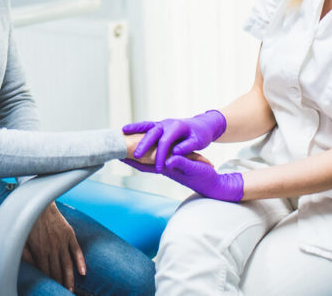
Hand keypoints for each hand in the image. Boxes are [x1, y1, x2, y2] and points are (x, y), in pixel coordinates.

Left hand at [22, 203, 84, 291]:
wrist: (38, 202)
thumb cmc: (27, 221)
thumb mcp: (21, 239)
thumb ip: (26, 255)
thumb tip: (31, 267)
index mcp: (39, 251)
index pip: (46, 272)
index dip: (49, 281)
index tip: (51, 289)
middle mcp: (52, 248)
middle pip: (57, 271)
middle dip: (59, 283)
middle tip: (62, 292)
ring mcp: (62, 241)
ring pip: (68, 264)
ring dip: (70, 278)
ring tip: (71, 289)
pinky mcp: (69, 233)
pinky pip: (77, 250)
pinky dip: (80, 262)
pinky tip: (83, 272)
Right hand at [122, 109, 226, 170]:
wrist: (205, 123)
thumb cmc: (202, 133)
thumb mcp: (199, 141)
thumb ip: (187, 147)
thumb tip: (176, 153)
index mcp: (177, 127)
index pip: (165, 142)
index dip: (161, 155)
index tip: (159, 168)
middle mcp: (167, 124)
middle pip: (151, 133)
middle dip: (142, 145)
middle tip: (133, 156)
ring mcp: (162, 124)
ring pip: (146, 127)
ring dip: (134, 130)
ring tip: (122, 134)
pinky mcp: (160, 126)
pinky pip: (145, 126)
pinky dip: (136, 128)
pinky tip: (126, 130)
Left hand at [122, 154, 243, 201]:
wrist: (214, 184)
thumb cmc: (204, 177)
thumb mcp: (194, 168)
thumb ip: (181, 163)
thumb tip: (168, 160)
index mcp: (167, 167)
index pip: (145, 164)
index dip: (131, 160)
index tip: (118, 154)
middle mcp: (166, 167)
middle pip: (143, 162)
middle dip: (131, 155)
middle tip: (118, 148)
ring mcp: (170, 166)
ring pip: (150, 160)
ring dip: (139, 154)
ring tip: (129, 147)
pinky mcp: (176, 165)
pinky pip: (159, 158)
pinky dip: (151, 153)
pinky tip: (149, 149)